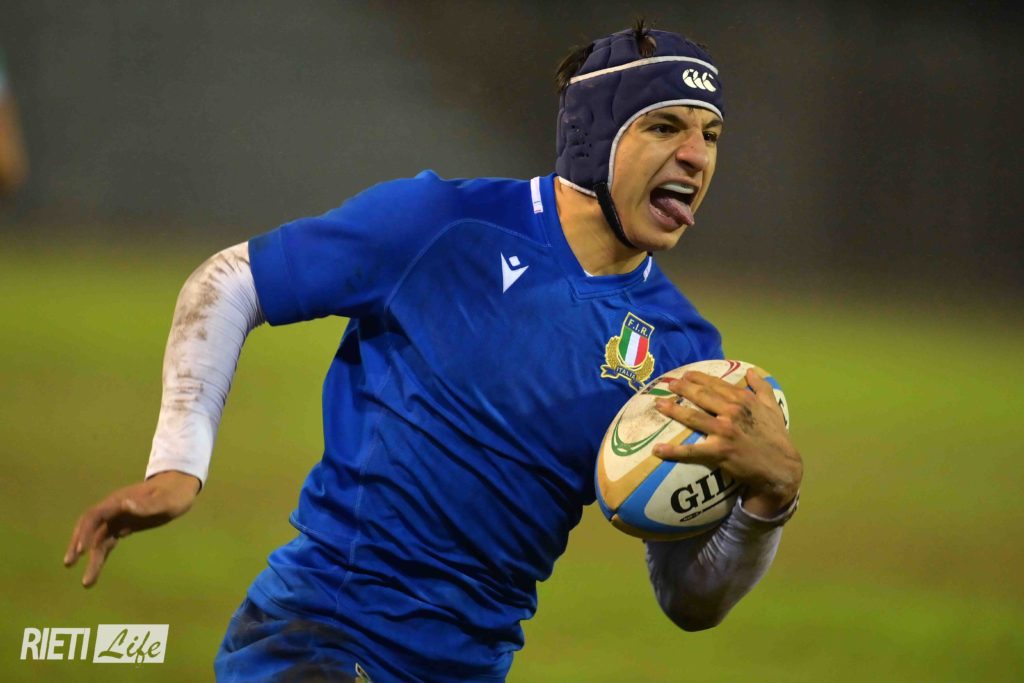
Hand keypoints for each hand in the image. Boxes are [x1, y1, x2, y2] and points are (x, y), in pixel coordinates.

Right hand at [63, 471, 200, 586]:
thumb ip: (147, 504)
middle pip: (89, 527)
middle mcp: (114, 509)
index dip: (85, 532)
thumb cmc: (174, 493)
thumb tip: (124, 504)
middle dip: (78, 544)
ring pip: (98, 538)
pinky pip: (107, 541)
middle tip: (69, 563)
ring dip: (90, 557)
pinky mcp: (123, 525)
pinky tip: (95, 570)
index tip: (81, 550)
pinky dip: (100, 555)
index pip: (95, 516)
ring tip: (87, 582)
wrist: (179, 488)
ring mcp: (117, 517)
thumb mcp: (165, 501)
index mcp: (120, 501)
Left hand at [653, 369, 802, 516]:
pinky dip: (673, 451)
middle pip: (701, 396)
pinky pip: (692, 450)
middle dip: (682, 388)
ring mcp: (725, 431)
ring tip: (659, 405)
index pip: (716, 384)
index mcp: (744, 400)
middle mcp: (732, 411)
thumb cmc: (776, 438)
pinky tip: (657, 450)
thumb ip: (762, 388)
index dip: (699, 378)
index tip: (685, 375)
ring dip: (673, 410)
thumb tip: (751, 372)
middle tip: (668, 385)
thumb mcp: (773, 408)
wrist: (781, 468)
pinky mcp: (720, 451)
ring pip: (693, 417)